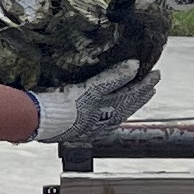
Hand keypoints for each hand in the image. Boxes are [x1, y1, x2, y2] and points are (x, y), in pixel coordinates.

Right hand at [28, 59, 158, 145]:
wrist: (38, 122)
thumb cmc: (62, 107)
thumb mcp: (91, 88)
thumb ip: (113, 77)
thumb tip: (135, 65)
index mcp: (108, 113)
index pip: (132, 95)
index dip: (144, 84)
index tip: (155, 73)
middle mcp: (103, 122)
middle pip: (127, 105)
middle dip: (140, 94)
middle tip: (151, 83)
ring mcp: (91, 126)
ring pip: (117, 113)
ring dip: (128, 102)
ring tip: (135, 94)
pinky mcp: (80, 128)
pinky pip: (103, 118)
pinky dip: (112, 111)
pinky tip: (109, 111)